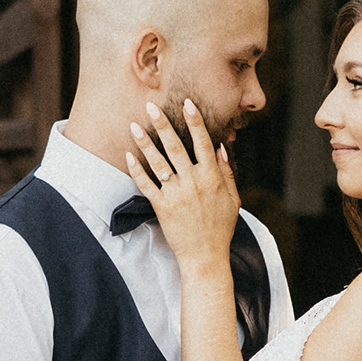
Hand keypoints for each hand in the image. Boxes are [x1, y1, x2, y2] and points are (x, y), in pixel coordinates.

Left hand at [125, 101, 238, 276]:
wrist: (205, 257)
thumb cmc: (221, 228)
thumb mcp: (233, 199)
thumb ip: (226, 172)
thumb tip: (220, 147)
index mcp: (212, 177)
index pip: (203, 142)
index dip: (195, 121)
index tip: (187, 103)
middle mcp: (193, 182)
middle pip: (175, 146)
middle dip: (162, 124)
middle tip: (150, 106)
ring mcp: (176, 194)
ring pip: (157, 162)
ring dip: (144, 142)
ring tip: (133, 125)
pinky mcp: (162, 207)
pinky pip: (146, 185)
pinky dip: (136, 170)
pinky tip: (128, 156)